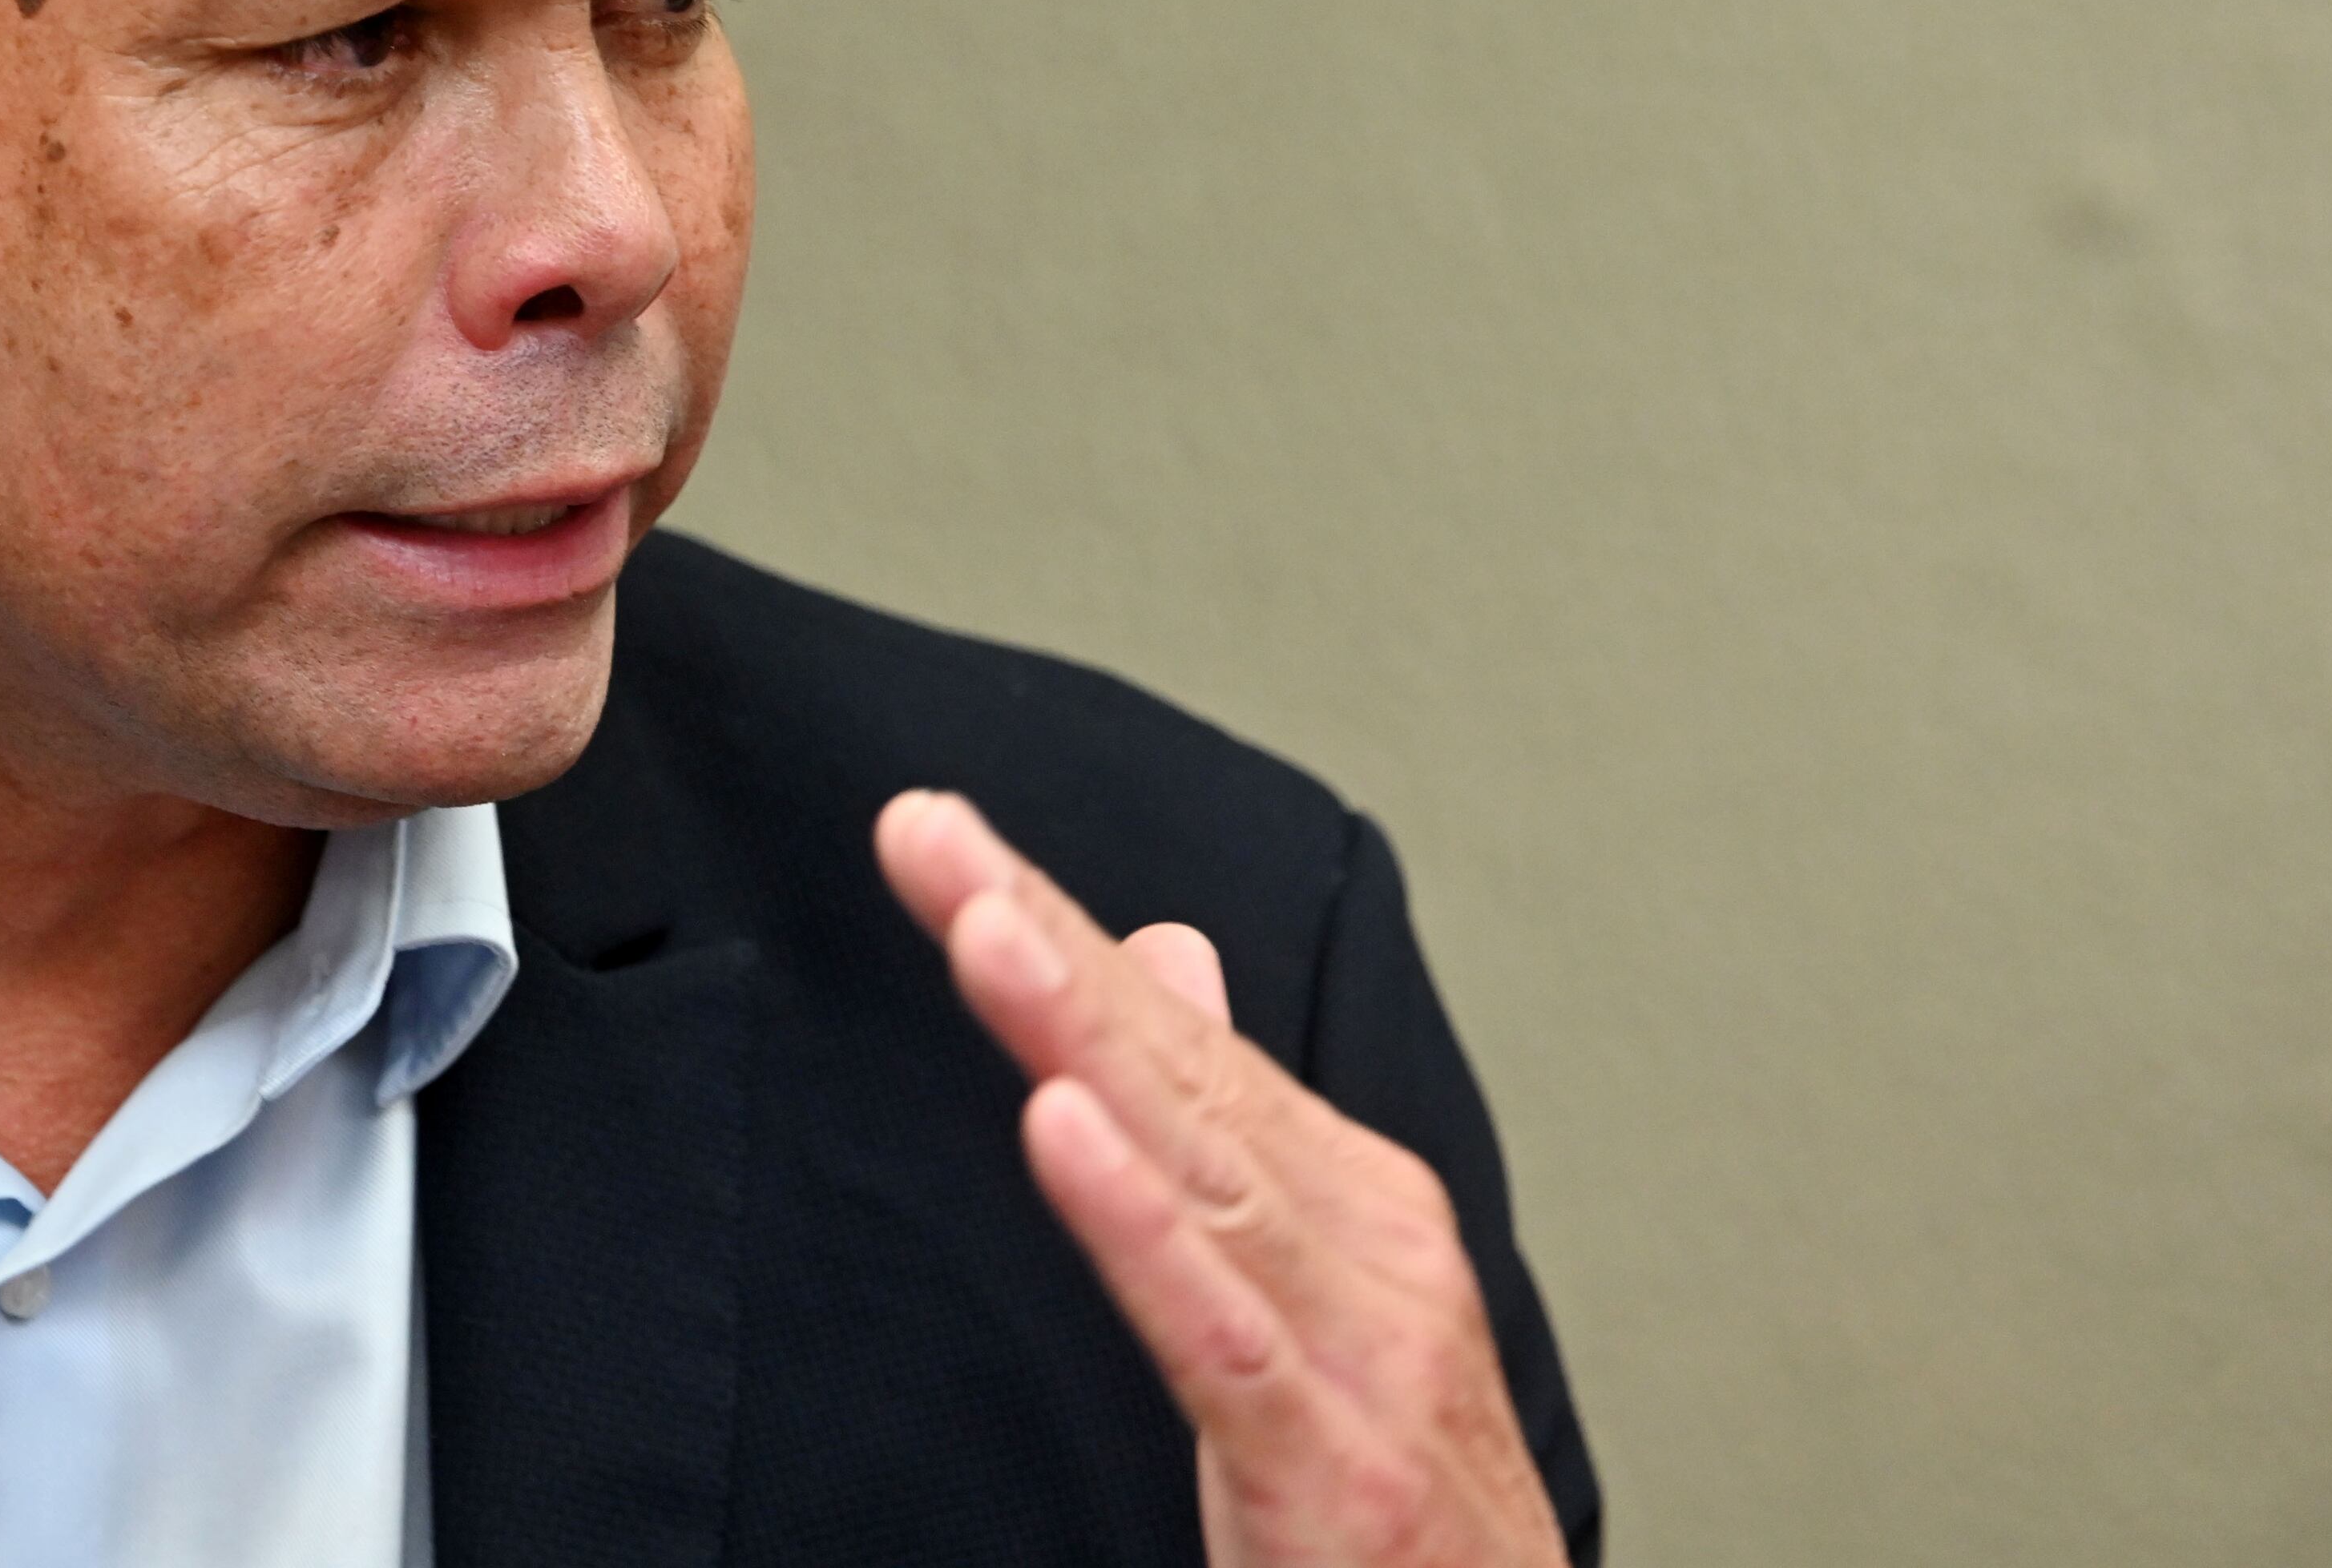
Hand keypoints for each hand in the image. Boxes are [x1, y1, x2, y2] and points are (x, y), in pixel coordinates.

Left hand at [876, 790, 1564, 1567]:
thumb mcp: (1312, 1295)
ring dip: (1081, 1037)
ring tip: (986, 933)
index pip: (1172, 1035)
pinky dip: (1140, 1224)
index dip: (1054, 926)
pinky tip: (1063, 1133)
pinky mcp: (1336, 1469)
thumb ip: (1233, 1129)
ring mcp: (1362, 1352)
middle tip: (929, 834)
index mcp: (1350, 1201)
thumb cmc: (1403, 1496)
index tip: (936, 838)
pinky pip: (1217, 1332)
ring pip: (1196, 1167)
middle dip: (1044, 940)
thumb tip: (1160, 956)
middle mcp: (1367, 1249)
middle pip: (1174, 1069)